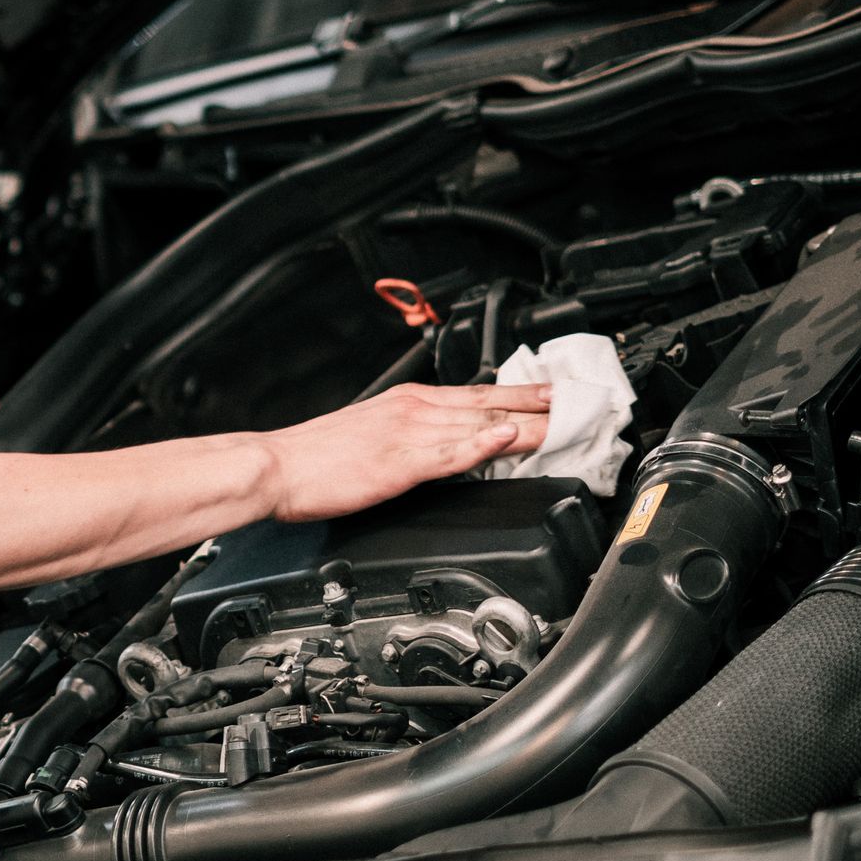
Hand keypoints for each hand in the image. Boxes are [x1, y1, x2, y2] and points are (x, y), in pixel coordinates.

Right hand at [259, 382, 552, 522]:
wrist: (274, 467)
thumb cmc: (314, 457)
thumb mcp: (370, 433)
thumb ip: (412, 436)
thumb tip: (444, 444)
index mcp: (408, 402)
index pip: (480, 394)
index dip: (525, 394)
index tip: (559, 395)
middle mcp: (414, 410)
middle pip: (492, 405)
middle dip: (543, 405)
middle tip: (586, 404)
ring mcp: (409, 435)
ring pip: (481, 425)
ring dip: (530, 423)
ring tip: (568, 423)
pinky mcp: (398, 464)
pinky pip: (449, 453)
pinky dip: (482, 444)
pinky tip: (508, 440)